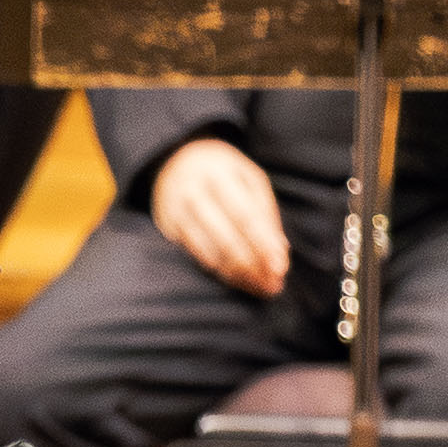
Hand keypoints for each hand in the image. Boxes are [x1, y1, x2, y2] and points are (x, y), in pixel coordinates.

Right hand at [148, 139, 292, 297]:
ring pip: (210, 252)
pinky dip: (218, 270)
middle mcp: (193, 191)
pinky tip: (236, 278)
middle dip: (253, 266)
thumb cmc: (224, 172)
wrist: (175, 159)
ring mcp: (176, 210)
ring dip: (238, 274)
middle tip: (273, 286)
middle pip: (227, 238)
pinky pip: (195, 255)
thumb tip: (279, 253)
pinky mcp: (167, 226)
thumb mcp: (249, 179)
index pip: (245, 215)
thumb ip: (265, 213)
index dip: (264, 244)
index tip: (280, 268)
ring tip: (259, 286)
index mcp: (219, 174)